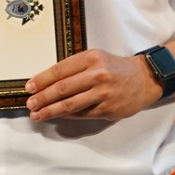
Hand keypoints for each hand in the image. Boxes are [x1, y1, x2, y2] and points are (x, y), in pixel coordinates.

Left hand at [23, 49, 161, 121]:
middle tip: (30, 103)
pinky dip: (67, 116)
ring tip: (37, 114)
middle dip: (42, 97)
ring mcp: (103, 93)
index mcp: (90, 58)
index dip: (41, 80)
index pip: (59, 70)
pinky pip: (82, 114)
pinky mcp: (107, 108)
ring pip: (70, 104)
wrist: (144, 79)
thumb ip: (74, 68)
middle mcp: (96, 75)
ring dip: (50, 110)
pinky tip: (57, 116)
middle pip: (62, 88)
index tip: (29, 87)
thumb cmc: (115, 68)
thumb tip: (47, 82)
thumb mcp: (95, 58)